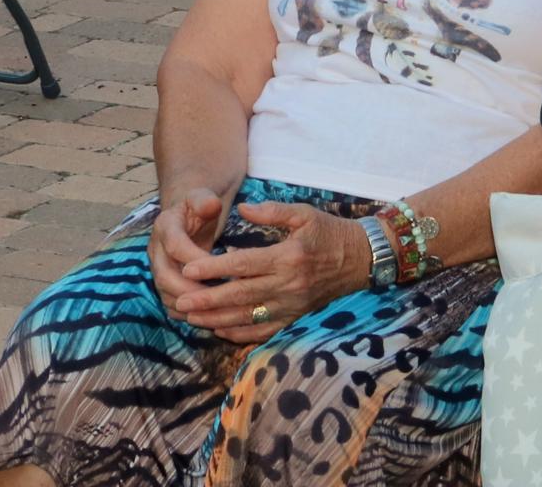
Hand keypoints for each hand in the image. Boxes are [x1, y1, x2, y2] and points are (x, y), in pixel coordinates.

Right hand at [146, 188, 224, 325]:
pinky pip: (170, 304)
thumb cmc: (197, 209)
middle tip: (214, 297)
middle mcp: (156, 250)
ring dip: (188, 305)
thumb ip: (205, 200)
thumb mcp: (202, 196)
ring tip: (213, 309)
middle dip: (188, 289)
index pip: (175, 245)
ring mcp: (157, 269)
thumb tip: (211, 205)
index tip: (218, 266)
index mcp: (165, 226)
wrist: (185, 219)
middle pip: (164, 276)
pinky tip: (207, 316)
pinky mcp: (163, 284)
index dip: (194, 258)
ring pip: (165, 294)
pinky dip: (187, 313)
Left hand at [176, 201, 369, 343]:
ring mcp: (291, 306)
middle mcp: (288, 285)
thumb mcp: (304, 213)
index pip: (243, 265)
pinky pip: (264, 331)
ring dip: (217, 319)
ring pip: (248, 317)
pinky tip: (219, 329)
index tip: (189, 269)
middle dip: (207, 299)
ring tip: (191, 317)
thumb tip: (241, 208)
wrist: (360, 260)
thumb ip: (272, 211)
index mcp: (287, 257)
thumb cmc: (329, 232)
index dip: (214, 268)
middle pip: (240, 296)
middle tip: (180, 300)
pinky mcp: (295, 317)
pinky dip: (240, 333)